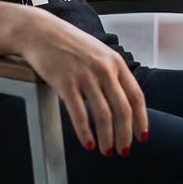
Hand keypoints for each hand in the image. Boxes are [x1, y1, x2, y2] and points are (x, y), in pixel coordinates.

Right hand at [16, 8, 148, 155]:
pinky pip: (79, 114)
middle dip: (125, 135)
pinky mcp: (65, 82)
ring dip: (107, 138)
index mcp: (116, 62)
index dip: (141, 120)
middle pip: (122, 109)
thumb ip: (112, 74)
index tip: (142, 137)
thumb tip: (123, 104)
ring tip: (106, 151)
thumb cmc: (69, 44)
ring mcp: (85, 75)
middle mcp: (104, 68)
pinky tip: (88, 143)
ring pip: (103, 115)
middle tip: (123, 151)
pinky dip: (85, 133)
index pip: (136, 96)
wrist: (40, 32)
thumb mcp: (99, 53)